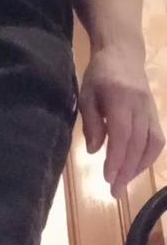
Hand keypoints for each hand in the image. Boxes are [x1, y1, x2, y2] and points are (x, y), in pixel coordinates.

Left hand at [79, 45, 165, 197]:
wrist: (123, 53)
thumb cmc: (100, 75)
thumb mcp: (87, 95)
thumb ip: (91, 122)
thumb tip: (95, 151)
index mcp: (120, 98)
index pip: (122, 133)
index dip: (117, 158)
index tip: (108, 178)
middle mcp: (140, 105)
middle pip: (137, 142)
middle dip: (126, 170)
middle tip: (114, 192)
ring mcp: (150, 109)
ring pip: (151, 143)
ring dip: (139, 167)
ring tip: (124, 183)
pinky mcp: (155, 113)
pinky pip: (157, 139)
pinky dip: (148, 157)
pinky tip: (136, 169)